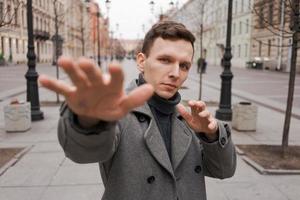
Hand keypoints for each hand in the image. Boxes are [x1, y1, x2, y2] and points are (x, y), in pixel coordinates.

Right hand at [39, 56, 153, 121]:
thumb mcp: (124, 106)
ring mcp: (83, 87)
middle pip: (93, 73)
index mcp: (112, 84)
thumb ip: (135, 99)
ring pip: (76, 76)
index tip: (114, 66)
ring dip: (70, 69)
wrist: (97, 112)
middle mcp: (97, 82)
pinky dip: (52, 85)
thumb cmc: (112, 105)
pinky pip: (61, 89)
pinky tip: (42, 80)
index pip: (116, 77)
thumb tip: (150, 89)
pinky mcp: (72, 94)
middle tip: (84, 61)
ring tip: (62, 61)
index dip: (115, 73)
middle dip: (89, 68)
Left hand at [177, 100, 217, 139]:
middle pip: (202, 105)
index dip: (193, 103)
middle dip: (200, 104)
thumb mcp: (190, 119)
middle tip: (196, 104)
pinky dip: (212, 124)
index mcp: (196, 110)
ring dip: (204, 113)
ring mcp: (208, 117)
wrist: (206, 130)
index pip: (195, 104)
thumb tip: (177, 106)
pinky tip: (210, 126)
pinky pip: (213, 123)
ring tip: (200, 114)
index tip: (189, 103)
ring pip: (207, 113)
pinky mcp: (213, 123)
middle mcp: (203, 112)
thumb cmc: (197, 122)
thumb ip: (184, 113)